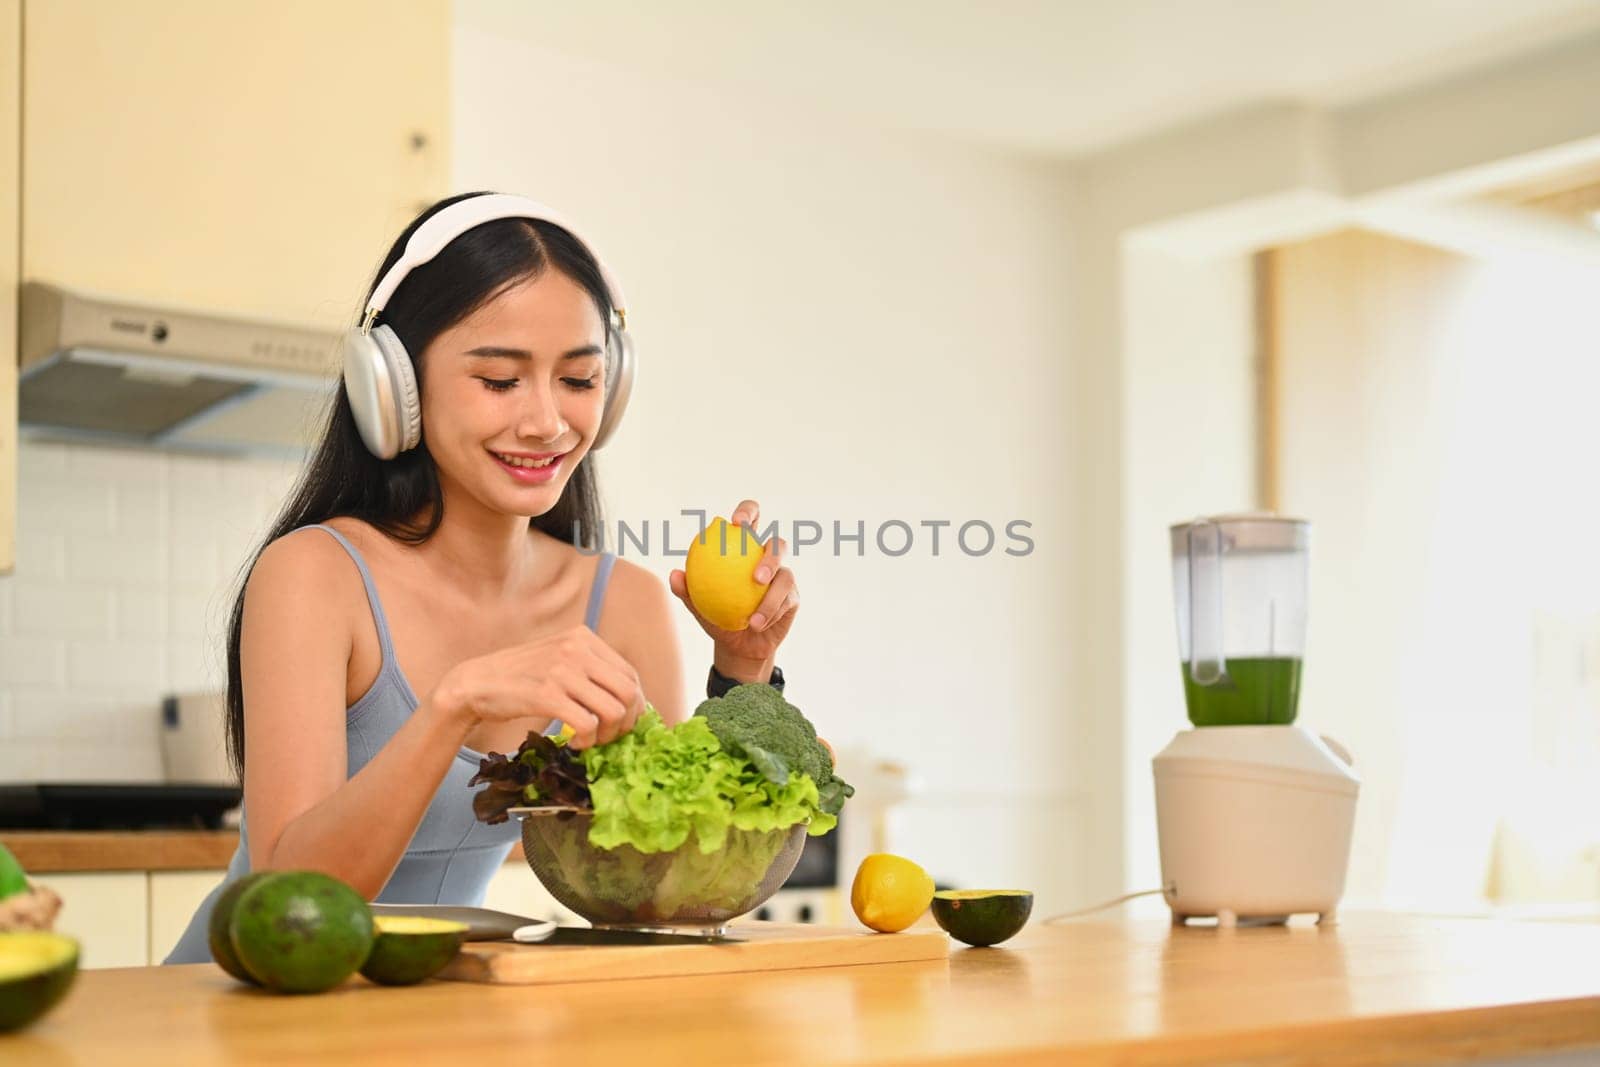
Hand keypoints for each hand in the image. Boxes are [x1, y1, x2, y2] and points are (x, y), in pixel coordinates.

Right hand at [427, 625, 643, 748]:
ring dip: (606, 735)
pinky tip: (574, 743)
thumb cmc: (520, 676)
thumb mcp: (559, 658)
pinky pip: (587, 724)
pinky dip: (587, 740)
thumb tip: (629, 701)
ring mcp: (562, 670)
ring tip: (590, 741)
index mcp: (584, 637)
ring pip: (613, 710)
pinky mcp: (546, 695)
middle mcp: (576, 649)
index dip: (635, 704)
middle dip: (626, 722)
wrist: (475, 682)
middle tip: (609, 737)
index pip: (630, 674)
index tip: (623, 723)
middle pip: (628, 692)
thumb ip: (590, 670)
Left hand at [669, 499, 798, 674]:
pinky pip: (785, 602)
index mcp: (745, 549)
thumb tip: (674, 574)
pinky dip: (770, 614)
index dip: (748, 512)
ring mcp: (783, 577)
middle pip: (778, 544)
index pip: (751, 521)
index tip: (736, 522)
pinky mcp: (792, 597)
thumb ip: (687, 590)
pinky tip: (757, 625)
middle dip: (770, 555)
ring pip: (784, 577)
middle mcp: (768, 559)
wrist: (738, 644)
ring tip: (754, 616)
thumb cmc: (716, 618)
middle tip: (755, 576)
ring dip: (770, 598)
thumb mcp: (699, 606)